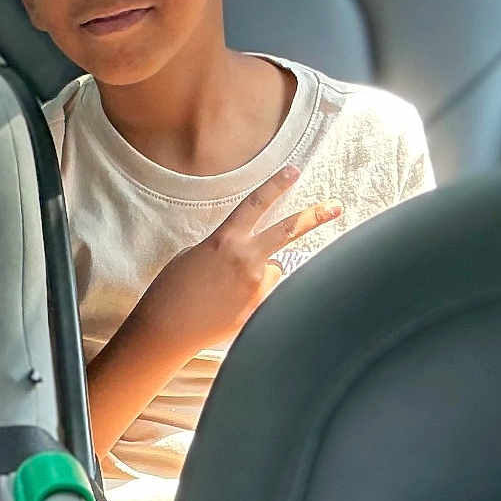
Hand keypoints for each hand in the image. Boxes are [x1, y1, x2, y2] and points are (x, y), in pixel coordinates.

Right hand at [130, 166, 341, 352]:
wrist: (166, 329)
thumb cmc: (171, 291)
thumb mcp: (192, 256)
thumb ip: (224, 247)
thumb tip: (245, 252)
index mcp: (225, 240)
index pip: (256, 204)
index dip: (276, 185)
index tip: (294, 171)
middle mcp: (246, 258)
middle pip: (289, 230)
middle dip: (314, 216)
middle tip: (335, 207)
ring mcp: (255, 285)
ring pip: (273, 271)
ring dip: (259, 277)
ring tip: (228, 294)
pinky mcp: (259, 309)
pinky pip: (268, 296)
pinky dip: (255, 299)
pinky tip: (231, 310)